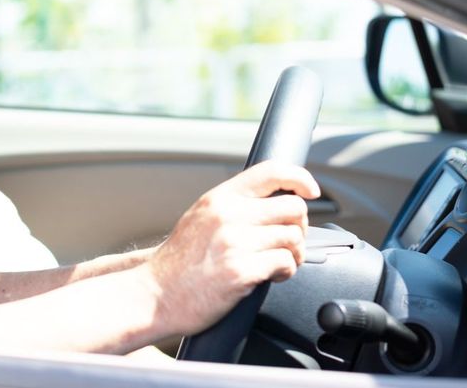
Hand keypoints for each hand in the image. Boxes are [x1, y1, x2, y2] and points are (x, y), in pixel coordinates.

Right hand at [147, 160, 320, 336]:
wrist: (155, 294)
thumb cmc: (179, 262)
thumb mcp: (201, 218)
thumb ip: (232, 205)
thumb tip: (274, 201)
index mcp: (219, 198)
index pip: (271, 172)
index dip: (300, 178)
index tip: (311, 190)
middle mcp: (227, 215)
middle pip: (293, 207)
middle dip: (299, 226)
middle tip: (287, 241)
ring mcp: (234, 243)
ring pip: (294, 237)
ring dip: (293, 253)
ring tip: (276, 262)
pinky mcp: (241, 271)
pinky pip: (285, 263)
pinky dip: (285, 272)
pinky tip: (270, 276)